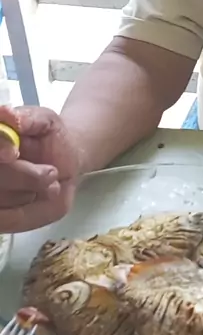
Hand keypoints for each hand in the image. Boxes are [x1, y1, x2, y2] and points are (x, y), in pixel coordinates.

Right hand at [0, 105, 79, 232]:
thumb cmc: (48, 137)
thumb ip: (25, 117)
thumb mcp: (43, 119)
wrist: (63, 160)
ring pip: (0, 199)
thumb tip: (6, 114)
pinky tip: (38, 197)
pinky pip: (6, 220)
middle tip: (51, 172)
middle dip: (23, 177)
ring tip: (49, 181)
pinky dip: (27, 211)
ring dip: (29, 191)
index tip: (12, 152)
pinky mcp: (0, 218)